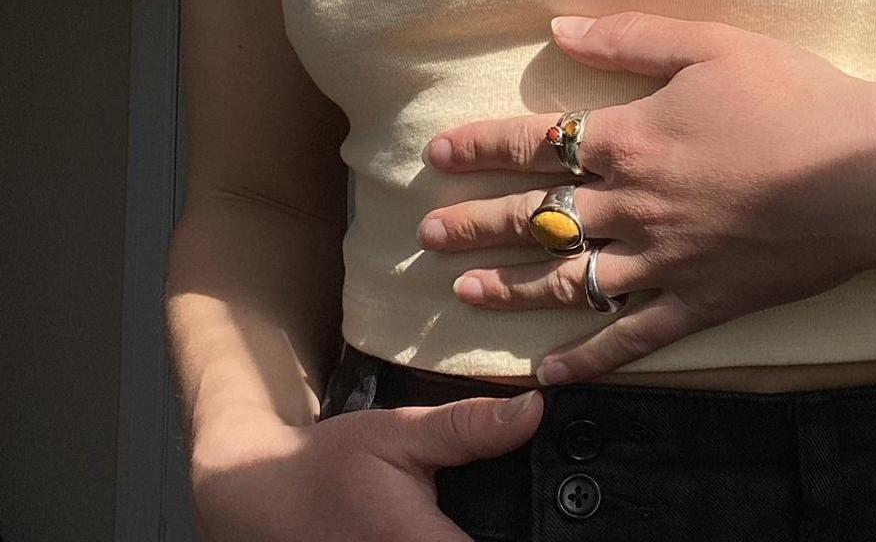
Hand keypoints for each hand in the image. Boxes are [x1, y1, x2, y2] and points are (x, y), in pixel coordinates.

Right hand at [189, 390, 541, 540]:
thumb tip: (534, 410)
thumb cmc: (329, 464)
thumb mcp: (400, 432)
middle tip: (508, 510)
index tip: (552, 516)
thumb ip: (469, 427)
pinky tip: (448, 522)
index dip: (530, 532)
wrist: (260, 498)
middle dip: (501, 531)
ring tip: (482, 513)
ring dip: (480, 534)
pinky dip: (443, 540)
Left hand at [419, 12, 875, 383]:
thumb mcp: (713, 45)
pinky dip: (588, 359)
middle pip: (539, 218)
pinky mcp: (701, 305)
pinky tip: (551, 374)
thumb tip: (558, 29)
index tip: (439, 154)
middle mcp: (636, 207)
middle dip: (477, 224)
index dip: (483, 147)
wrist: (870, 174)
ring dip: (512, 289)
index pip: (538, 144)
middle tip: (427, 234)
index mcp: (634, 140)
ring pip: (569, 283)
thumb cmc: (795, 97)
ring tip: (466, 292)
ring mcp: (666, 263)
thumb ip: (631, 38)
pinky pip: (632, 338)